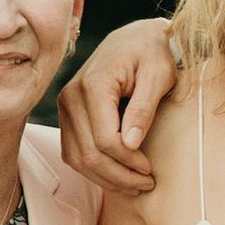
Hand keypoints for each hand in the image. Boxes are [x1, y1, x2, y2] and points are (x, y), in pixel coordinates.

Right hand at [57, 18, 179, 191]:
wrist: (134, 38)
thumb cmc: (152, 54)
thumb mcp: (158, 75)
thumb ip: (144, 108)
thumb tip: (131, 144)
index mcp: (93, 85)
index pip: (105, 139)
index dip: (129, 162)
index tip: (151, 171)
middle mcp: (71, 96)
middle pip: (89, 153)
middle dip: (119, 176)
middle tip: (147, 185)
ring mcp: (65, 107)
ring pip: (77, 158)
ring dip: (105, 178)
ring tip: (135, 186)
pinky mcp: (68, 115)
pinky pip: (73, 152)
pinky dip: (93, 169)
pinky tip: (116, 176)